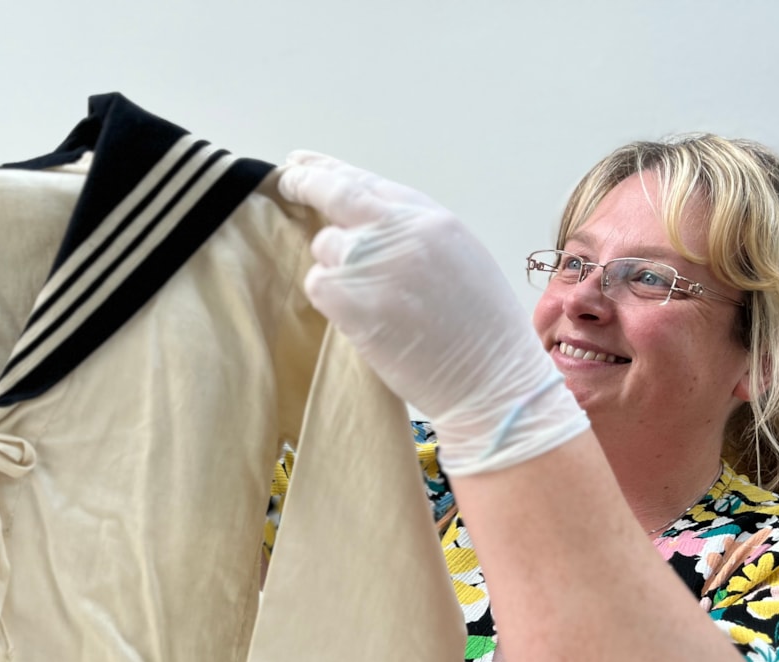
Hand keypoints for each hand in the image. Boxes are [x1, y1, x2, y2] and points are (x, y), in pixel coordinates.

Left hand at [278, 151, 587, 474]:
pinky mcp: (355, 304)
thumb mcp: (459, 258)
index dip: (330, 170)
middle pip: (337, 193)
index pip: (368, 181)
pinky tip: (358, 316)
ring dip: (333, 266)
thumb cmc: (482, 331)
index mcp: (433, 219)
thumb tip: (366, 221)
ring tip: (368, 298)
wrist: (492, 381)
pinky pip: (319, 285)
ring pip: (325, 247)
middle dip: (305, 184)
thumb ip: (414, 233)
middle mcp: (404, 232)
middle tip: (286, 181)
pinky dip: (328, 299)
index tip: (303, 163)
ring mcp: (377, 266)